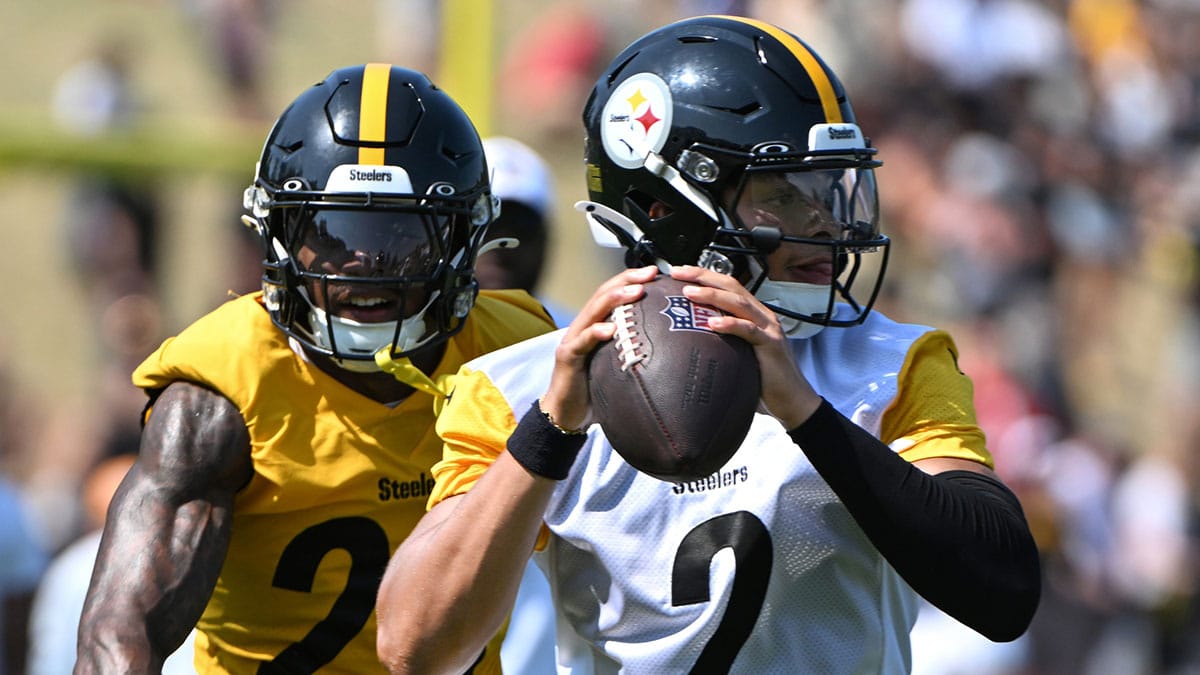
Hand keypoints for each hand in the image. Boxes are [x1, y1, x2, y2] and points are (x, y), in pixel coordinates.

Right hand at [540, 265, 659, 429]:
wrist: (565, 414)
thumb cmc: (594, 391)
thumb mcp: (618, 366)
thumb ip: (635, 353)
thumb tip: (671, 349)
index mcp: (596, 326)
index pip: (613, 294)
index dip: (632, 280)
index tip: (655, 273)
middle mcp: (584, 327)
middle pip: (603, 294)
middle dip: (627, 280)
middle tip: (649, 274)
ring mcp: (573, 340)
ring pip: (593, 311)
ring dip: (614, 299)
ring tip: (635, 292)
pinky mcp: (567, 357)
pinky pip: (581, 341)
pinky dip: (596, 333)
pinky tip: (610, 329)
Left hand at [668, 265, 821, 428]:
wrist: (793, 398)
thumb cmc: (764, 377)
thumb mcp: (740, 351)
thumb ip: (723, 339)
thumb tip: (691, 336)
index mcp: (753, 313)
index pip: (727, 285)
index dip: (704, 275)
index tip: (679, 272)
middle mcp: (762, 315)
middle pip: (731, 286)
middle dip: (703, 276)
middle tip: (678, 272)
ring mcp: (768, 328)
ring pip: (739, 303)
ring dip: (712, 295)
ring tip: (689, 293)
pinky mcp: (771, 345)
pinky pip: (749, 330)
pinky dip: (730, 324)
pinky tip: (712, 324)